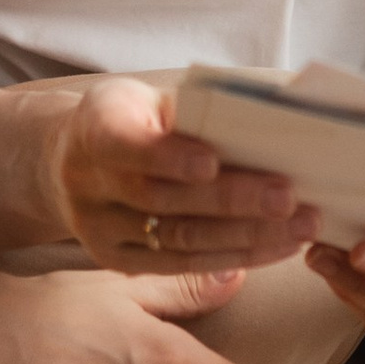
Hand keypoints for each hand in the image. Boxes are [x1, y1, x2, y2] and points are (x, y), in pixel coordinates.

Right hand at [45, 71, 318, 274]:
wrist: (64, 161)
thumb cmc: (127, 119)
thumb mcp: (142, 98)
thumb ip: (188, 111)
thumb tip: (265, 122)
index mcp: (95, 130)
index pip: (130, 146)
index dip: (170, 157)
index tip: (212, 162)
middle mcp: (89, 183)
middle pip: (164, 199)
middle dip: (233, 201)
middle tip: (289, 198)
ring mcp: (99, 229)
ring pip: (179, 239)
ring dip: (247, 236)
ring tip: (300, 226)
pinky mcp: (116, 261)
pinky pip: (181, 265)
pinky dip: (235, 257)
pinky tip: (276, 247)